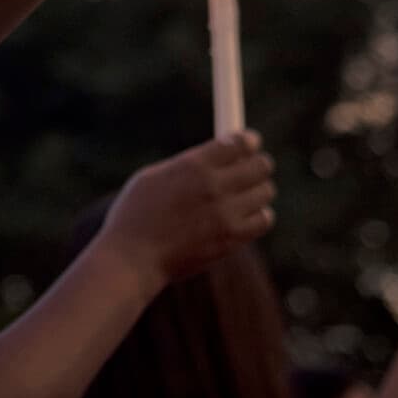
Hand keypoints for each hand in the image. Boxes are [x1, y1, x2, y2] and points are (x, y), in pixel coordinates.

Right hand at [97, 131, 274, 295]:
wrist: (133, 257)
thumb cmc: (136, 214)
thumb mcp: (154, 176)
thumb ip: (187, 165)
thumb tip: (216, 155)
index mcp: (193, 165)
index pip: (239, 143)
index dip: (248, 140)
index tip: (250, 141)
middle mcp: (214, 186)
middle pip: (260, 165)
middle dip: (257, 163)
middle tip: (250, 166)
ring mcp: (226, 214)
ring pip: (265, 192)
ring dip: (257, 189)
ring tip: (242, 194)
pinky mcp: (233, 238)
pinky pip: (264, 219)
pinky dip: (259, 214)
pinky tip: (243, 214)